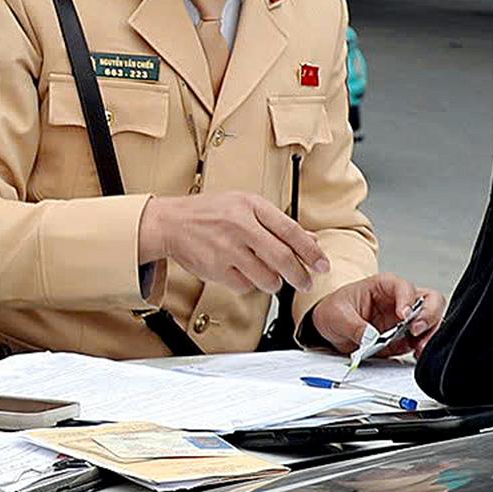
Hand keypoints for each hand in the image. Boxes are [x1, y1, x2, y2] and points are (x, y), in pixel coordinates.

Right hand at [138, 191, 328, 295]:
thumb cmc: (208, 213)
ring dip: (274, 283)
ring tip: (272, 278)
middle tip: (306, 282)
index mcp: (251, 205)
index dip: (311, 251)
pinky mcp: (216, 268)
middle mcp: (240, 225)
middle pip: (282, 258)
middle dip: (300, 275)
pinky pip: (244, 286)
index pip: (291, 230)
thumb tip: (309, 238)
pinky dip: (249, 284)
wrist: (170, 223)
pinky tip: (244, 274)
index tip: (322, 263)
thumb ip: (277, 222)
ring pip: (266, 277)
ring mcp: (227, 248)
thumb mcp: (244, 206)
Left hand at [307, 274, 444, 358]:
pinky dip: (423, 348)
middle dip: (428, 315)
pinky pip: (421, 341)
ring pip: (432, 320)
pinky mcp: (404, 337)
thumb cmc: (334, 310)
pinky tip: (416, 354)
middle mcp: (399, 300)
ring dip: (429, 334)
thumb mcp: (337, 315)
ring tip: (419, 348)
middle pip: (430, 300)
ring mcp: (405, 319)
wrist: (328, 328)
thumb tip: (371, 338)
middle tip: (415, 330)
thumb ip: (354, 326)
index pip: (403, 286)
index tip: (403, 315)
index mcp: (383, 286)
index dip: (407, 299)